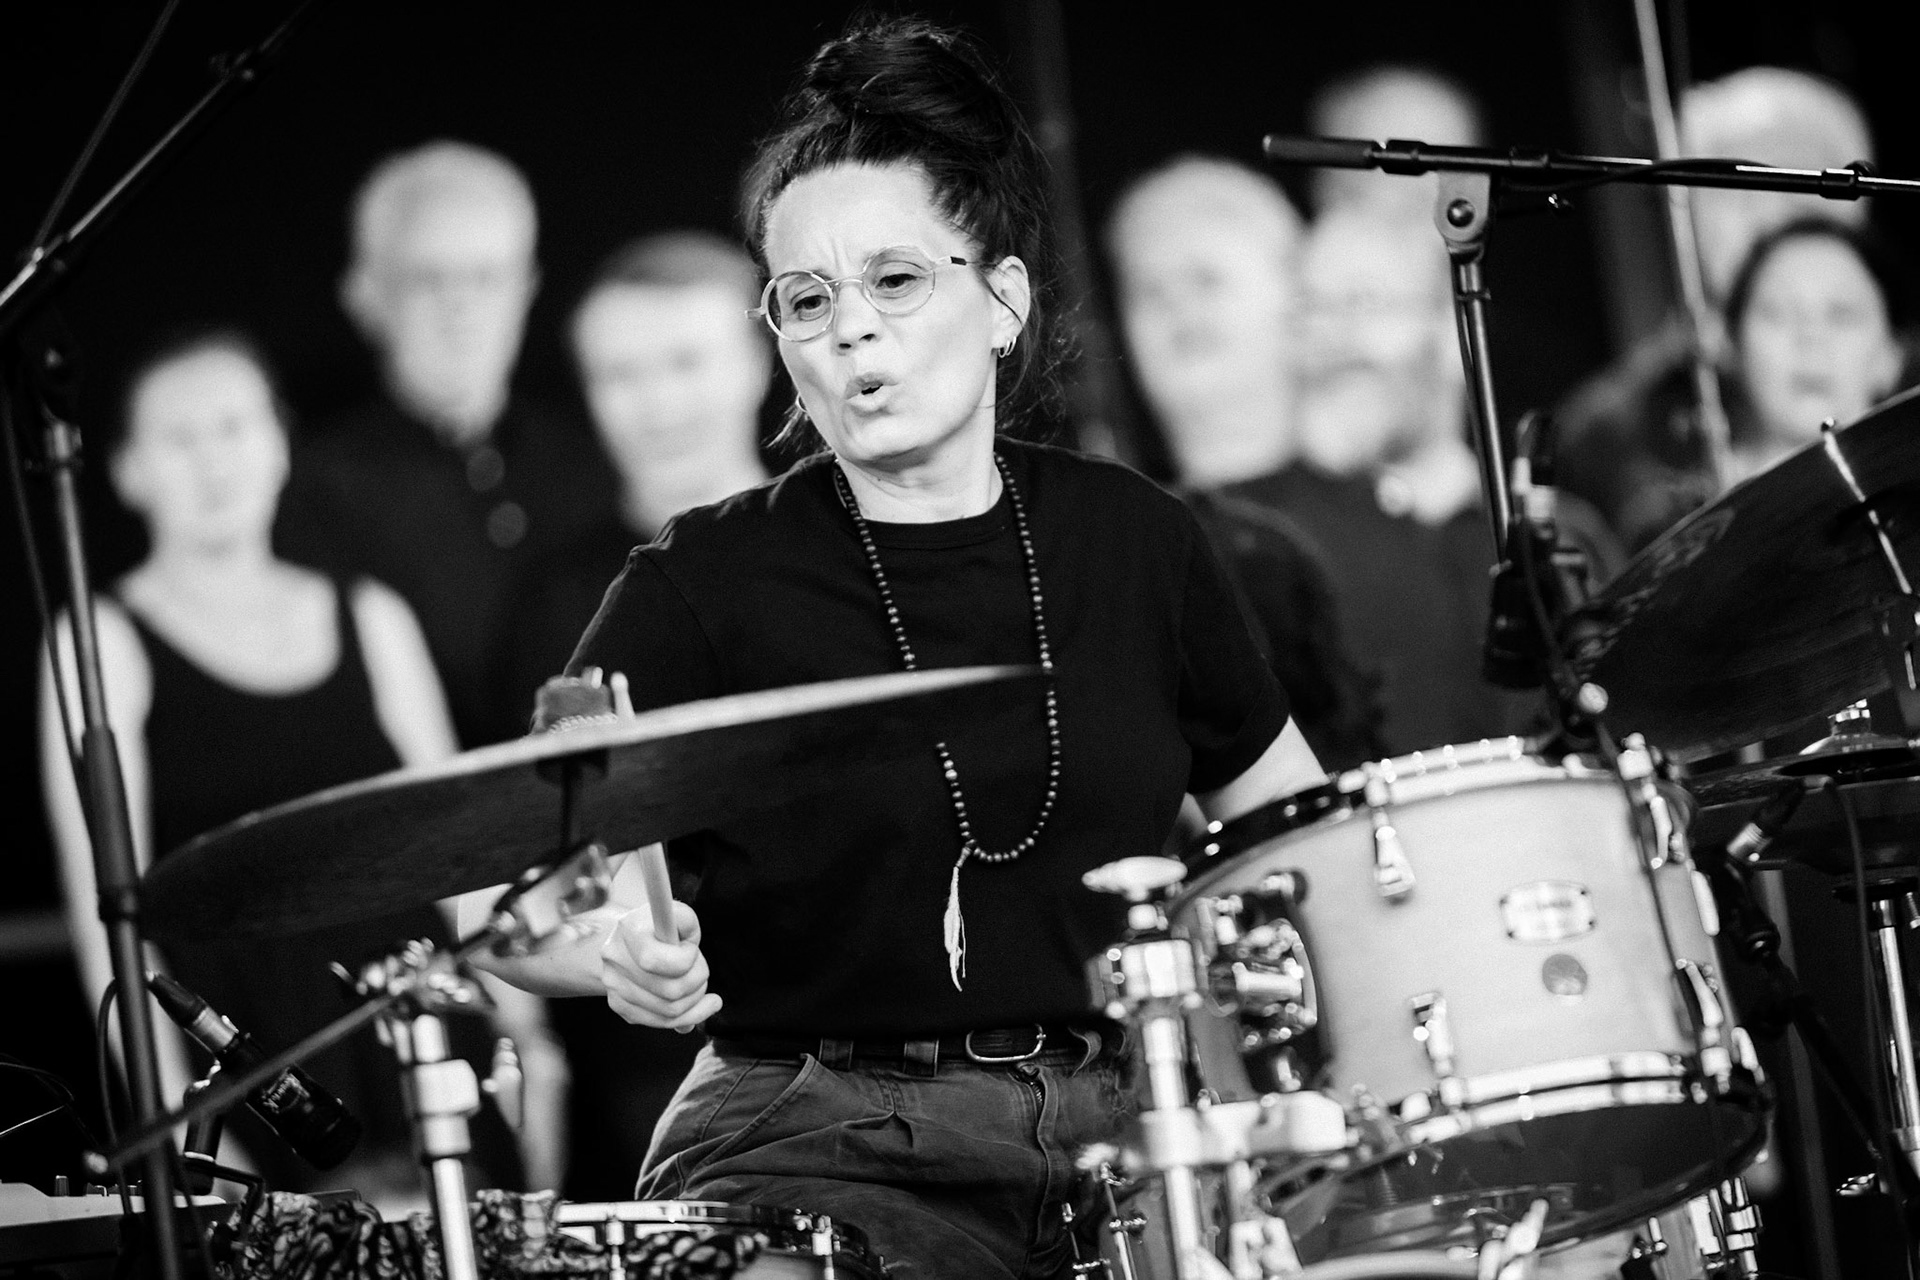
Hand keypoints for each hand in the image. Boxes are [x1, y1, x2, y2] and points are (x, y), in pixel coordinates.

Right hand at [602, 900, 721, 1030]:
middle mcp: (614, 959)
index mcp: (628, 929)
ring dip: (696, 1000)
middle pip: (670, 991)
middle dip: (698, 981)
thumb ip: (687, 922)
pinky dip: (687, 1016)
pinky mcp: (619, 1005)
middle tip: (701, 970)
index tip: (692, 950)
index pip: (655, 961)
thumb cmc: (662, 926)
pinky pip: (660, 1022)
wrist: (631, 938)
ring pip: (669, 1012)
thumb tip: (689, 948)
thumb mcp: (677, 914)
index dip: (686, 960)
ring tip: (700, 985)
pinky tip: (696, 1002)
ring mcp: (613, 985)